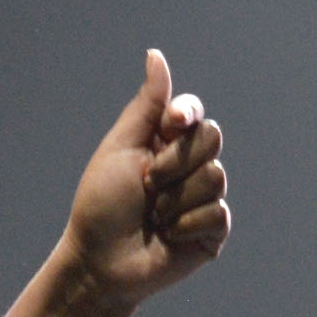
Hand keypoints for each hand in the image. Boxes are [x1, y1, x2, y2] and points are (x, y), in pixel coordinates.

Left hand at [54, 49, 229, 316]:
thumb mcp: (121, 147)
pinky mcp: (212, 232)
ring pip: (214, 177)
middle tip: (147, 185)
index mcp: (167, 144)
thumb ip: (147, 105)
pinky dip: (184, 225)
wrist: (100, 261)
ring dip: (175, 199)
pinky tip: (167, 236)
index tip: (171, 124)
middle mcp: (189, 168)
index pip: (194, 114)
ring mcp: (203, 200)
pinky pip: (216, 213)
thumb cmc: (101, 205)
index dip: (185, 116)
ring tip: (154, 217)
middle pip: (212, 139)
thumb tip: (156, 54)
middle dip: (174, 163)